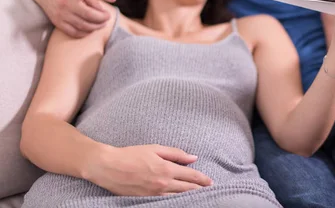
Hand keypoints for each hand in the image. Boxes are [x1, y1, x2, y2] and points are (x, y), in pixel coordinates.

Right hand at [32, 0, 116, 37]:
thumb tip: (103, 11)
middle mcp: (67, 2)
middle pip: (89, 14)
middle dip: (102, 18)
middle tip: (108, 17)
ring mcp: (61, 13)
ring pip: (83, 25)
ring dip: (96, 26)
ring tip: (102, 24)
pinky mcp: (57, 22)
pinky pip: (73, 32)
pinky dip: (84, 33)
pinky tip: (90, 29)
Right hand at [86, 144, 212, 195]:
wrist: (108, 167)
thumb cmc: (131, 154)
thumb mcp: (155, 149)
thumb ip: (175, 153)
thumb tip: (193, 158)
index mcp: (166, 169)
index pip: (190, 175)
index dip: (202, 179)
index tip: (210, 181)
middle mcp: (162, 183)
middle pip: (187, 189)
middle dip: (199, 189)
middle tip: (209, 189)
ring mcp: (154, 194)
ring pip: (178, 197)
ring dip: (190, 196)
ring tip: (199, 195)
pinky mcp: (146, 200)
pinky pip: (165, 202)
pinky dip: (175, 200)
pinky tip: (180, 200)